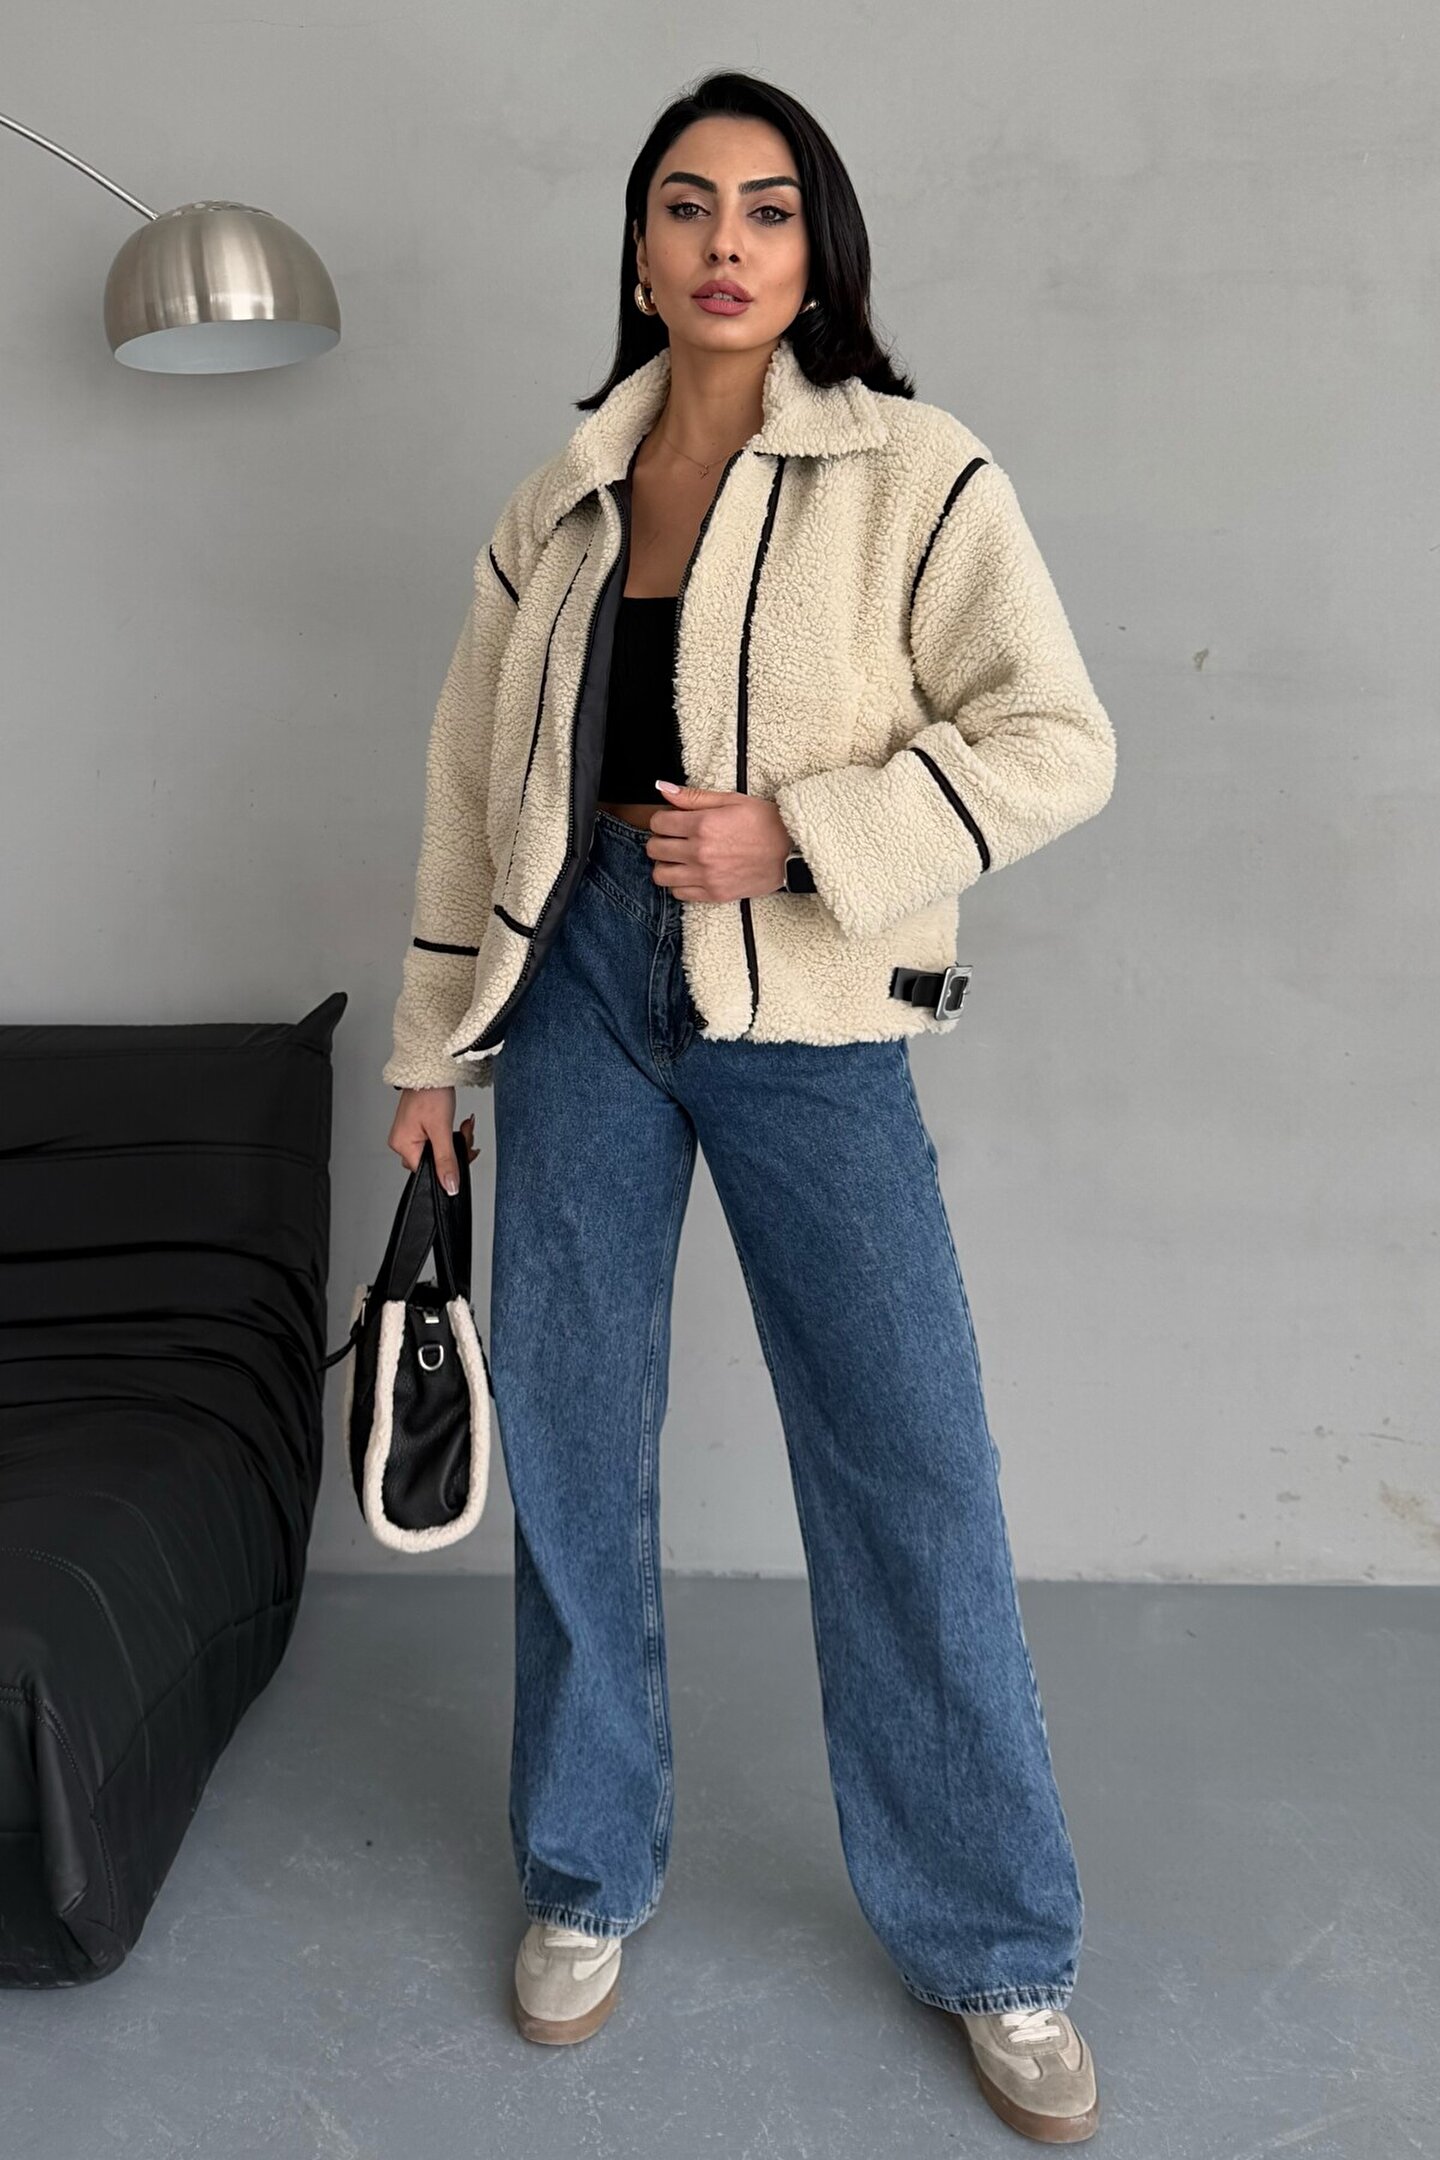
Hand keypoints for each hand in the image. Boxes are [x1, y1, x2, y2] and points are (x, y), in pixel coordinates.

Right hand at [387, 1087, 478, 1192]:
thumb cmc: (430, 1092)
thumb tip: (449, 1187)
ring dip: (457, 1140)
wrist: (430, 1068)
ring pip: (440, 1150)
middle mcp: (403, 1142)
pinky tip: (460, 1124)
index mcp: (403, 1145)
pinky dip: (452, 1134)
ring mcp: (411, 1134)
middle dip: (456, 1150)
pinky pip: (438, 1140)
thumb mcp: (441, 1130)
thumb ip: (446, 1160)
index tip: (465, 1154)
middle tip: (467, 1135)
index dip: (448, 1167)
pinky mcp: (419, 1127)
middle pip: (435, 1161)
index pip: (427, 1171)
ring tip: (465, 1126)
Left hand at [646, 779, 792, 900]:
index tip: (671, 820)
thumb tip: (662, 788)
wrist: (791, 850)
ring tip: (679, 858)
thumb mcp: (731, 800)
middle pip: (654, 849)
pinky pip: (679, 894)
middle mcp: (700, 852)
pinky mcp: (714, 894)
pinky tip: (691, 873)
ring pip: (661, 875)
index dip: (662, 819)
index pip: (657, 823)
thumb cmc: (765, 822)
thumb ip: (693, 796)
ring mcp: (706, 876)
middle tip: (674, 838)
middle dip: (660, 840)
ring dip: (665, 864)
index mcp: (703, 825)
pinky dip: (679, 883)